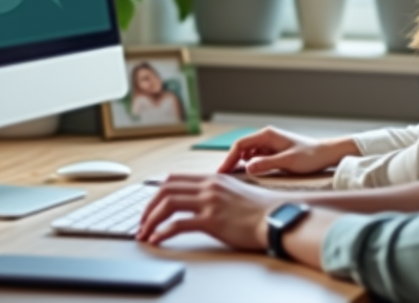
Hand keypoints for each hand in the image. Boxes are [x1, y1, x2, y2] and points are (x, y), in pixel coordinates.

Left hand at [136, 173, 283, 248]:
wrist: (276, 217)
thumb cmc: (259, 209)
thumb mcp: (234, 191)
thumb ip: (215, 191)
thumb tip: (199, 199)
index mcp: (212, 178)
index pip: (174, 178)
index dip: (156, 192)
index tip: (150, 207)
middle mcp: (208, 186)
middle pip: (165, 189)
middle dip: (148, 206)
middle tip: (142, 222)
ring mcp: (209, 202)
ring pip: (167, 204)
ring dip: (150, 219)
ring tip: (145, 233)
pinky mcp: (212, 220)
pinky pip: (179, 224)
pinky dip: (163, 232)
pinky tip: (158, 240)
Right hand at [217, 127, 358, 175]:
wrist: (326, 154)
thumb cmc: (310, 156)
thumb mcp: (288, 162)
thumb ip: (267, 164)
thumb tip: (247, 167)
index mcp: (267, 135)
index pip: (240, 145)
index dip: (228, 159)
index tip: (221, 173)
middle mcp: (266, 137)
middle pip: (241, 149)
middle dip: (231, 162)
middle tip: (221, 179)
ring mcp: (269, 145)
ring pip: (247, 154)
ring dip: (239, 164)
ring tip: (231, 179)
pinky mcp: (273, 152)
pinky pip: (256, 158)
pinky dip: (248, 166)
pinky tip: (246, 176)